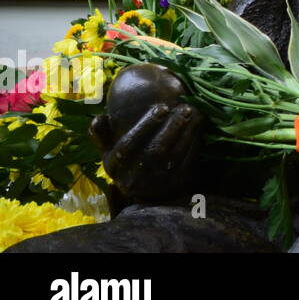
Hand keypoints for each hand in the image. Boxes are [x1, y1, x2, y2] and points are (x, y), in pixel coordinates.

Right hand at [90, 65, 204, 204]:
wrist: (145, 192)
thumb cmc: (128, 160)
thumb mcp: (110, 150)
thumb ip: (102, 135)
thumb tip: (97, 119)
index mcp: (113, 166)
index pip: (128, 146)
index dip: (145, 125)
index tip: (163, 107)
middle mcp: (131, 179)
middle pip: (154, 151)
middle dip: (172, 127)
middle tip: (186, 108)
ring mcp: (153, 185)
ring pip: (173, 156)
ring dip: (187, 133)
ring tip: (196, 114)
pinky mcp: (173, 188)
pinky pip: (187, 164)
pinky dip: (195, 145)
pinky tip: (199, 130)